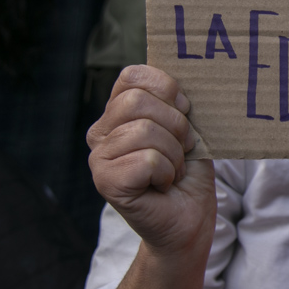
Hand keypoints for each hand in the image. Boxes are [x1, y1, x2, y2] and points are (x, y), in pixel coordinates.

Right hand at [87, 65, 215, 255]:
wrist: (189, 219)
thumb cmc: (189, 172)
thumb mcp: (187, 128)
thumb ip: (176, 102)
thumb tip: (187, 69)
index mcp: (118, 112)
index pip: (133, 75)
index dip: (167, 89)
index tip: (185, 111)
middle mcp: (101, 132)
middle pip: (138, 101)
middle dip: (176, 125)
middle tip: (181, 148)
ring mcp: (99, 157)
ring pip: (144, 131)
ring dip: (174, 154)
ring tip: (172, 170)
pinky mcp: (105, 181)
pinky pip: (147, 160)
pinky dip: (167, 173)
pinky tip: (162, 185)